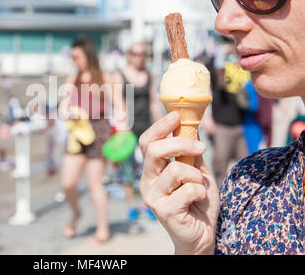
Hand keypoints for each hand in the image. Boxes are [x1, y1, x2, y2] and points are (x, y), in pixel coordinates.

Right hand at [139, 111, 219, 254]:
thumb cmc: (197, 201)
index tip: (177, 115)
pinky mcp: (164, 211)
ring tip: (198, 187)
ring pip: (176, 169)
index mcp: (152, 169)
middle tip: (200, 147)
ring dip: (196, 176)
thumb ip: (190, 152)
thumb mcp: (196, 171)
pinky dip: (201, 192)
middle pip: (155, 150)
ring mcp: (153, 197)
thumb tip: (191, 124)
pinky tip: (197, 202)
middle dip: (181, 143)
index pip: (147, 142)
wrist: (202, 234)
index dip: (160, 126)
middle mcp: (147, 181)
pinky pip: (189, 189)